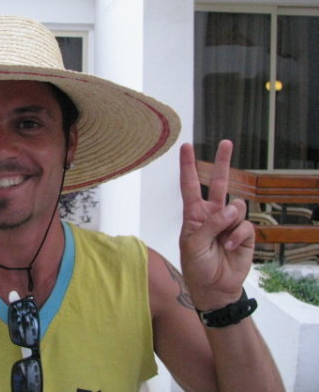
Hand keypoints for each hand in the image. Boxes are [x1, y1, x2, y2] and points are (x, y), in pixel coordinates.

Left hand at [179, 140, 254, 310]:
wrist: (214, 288)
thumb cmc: (197, 266)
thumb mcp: (194, 244)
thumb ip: (210, 224)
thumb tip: (231, 210)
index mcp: (194, 214)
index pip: (190, 185)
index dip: (188, 166)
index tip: (186, 147)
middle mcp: (212, 214)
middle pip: (219, 183)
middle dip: (223, 162)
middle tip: (226, 142)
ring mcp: (229, 223)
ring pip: (236, 205)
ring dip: (229, 222)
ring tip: (223, 240)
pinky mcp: (244, 234)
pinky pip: (245, 225)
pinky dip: (237, 237)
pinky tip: (231, 248)